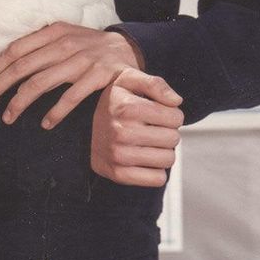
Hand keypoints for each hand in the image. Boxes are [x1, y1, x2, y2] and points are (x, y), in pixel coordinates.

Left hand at [0, 22, 141, 128]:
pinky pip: (71, 96)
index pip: (18, 48)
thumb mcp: (63, 37)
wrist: (128, 48)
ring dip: (20, 102)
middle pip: (23, 67)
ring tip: (7, 117)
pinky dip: (55, 112)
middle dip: (0, 86)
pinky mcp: (99, 76)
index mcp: (54, 32)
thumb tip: (1, 64)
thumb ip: (38, 47)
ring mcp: (83, 59)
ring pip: (41, 82)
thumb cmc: (88, 46)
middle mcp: (66, 43)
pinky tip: (45, 123)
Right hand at [90, 67, 183, 187]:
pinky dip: (156, 171)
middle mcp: (121, 132)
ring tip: (149, 143)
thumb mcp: (130, 81)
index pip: (176, 117)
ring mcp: (118, 155)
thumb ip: (155, 84)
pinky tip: (145, 159)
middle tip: (153, 129)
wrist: (82, 125)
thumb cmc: (114, 102)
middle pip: (173, 138)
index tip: (159, 114)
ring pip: (168, 159)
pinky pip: (157, 179)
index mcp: (127, 108)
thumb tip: (176, 101)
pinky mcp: (118, 174)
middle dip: (168, 133)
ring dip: (163, 151)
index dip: (172, 115)